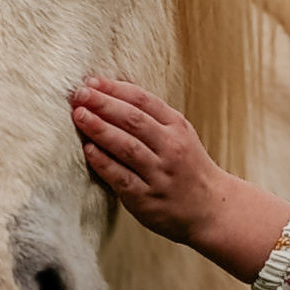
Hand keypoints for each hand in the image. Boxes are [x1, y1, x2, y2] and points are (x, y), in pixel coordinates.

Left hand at [71, 78, 289, 282]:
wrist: (211, 208)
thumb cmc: (186, 167)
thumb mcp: (179, 135)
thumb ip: (151, 116)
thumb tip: (111, 90)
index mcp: (177, 127)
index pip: (143, 100)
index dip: (114, 88)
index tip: (91, 81)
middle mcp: (171, 148)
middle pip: (133, 120)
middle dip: (103, 104)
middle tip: (79, 94)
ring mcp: (160, 174)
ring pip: (127, 146)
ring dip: (100, 128)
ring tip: (79, 115)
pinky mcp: (147, 198)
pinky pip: (122, 177)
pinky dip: (104, 162)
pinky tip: (88, 150)